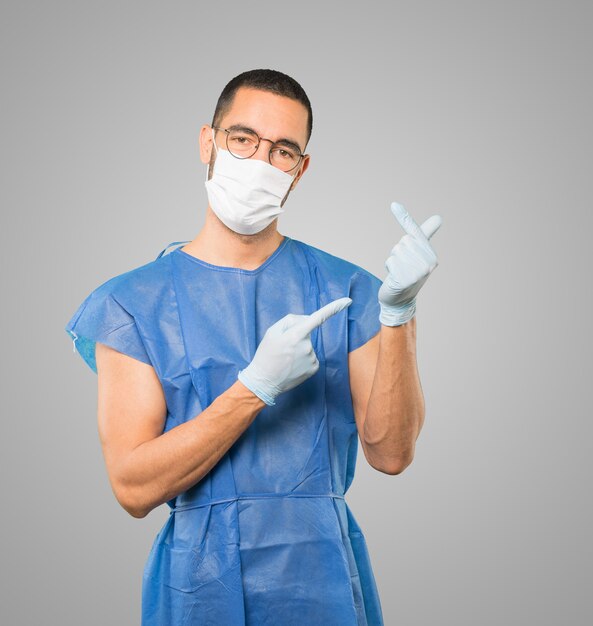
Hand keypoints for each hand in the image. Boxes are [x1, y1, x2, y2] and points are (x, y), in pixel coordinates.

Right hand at [238, 297, 351, 404]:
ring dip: (299, 349)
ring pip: (308, 345)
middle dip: (297, 335)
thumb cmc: (266, 355)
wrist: (264, 382)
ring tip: (285, 358)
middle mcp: (308, 346)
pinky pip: (311, 357)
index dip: (334, 308)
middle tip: (283, 347)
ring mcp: (312, 358)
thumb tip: (306, 320)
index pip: (318, 317)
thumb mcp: (272, 331)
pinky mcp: (314, 368)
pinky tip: (292, 365)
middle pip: (307, 332)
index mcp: (296, 334)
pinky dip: (303, 359)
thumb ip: (290, 320)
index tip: (348, 301)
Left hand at [378, 202, 441, 325]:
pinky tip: (395, 278)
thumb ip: (425, 235)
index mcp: (432, 256)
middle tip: (404, 265)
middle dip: (399, 251)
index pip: (416, 233)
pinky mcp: (405, 279)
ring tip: (400, 272)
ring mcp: (417, 272)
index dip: (404, 217)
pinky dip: (389, 267)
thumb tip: (439, 217)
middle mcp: (428, 263)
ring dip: (393, 260)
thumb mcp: (418, 254)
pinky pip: (391, 261)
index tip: (393, 204)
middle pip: (403, 241)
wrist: (400, 300)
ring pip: (396, 250)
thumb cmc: (408, 273)